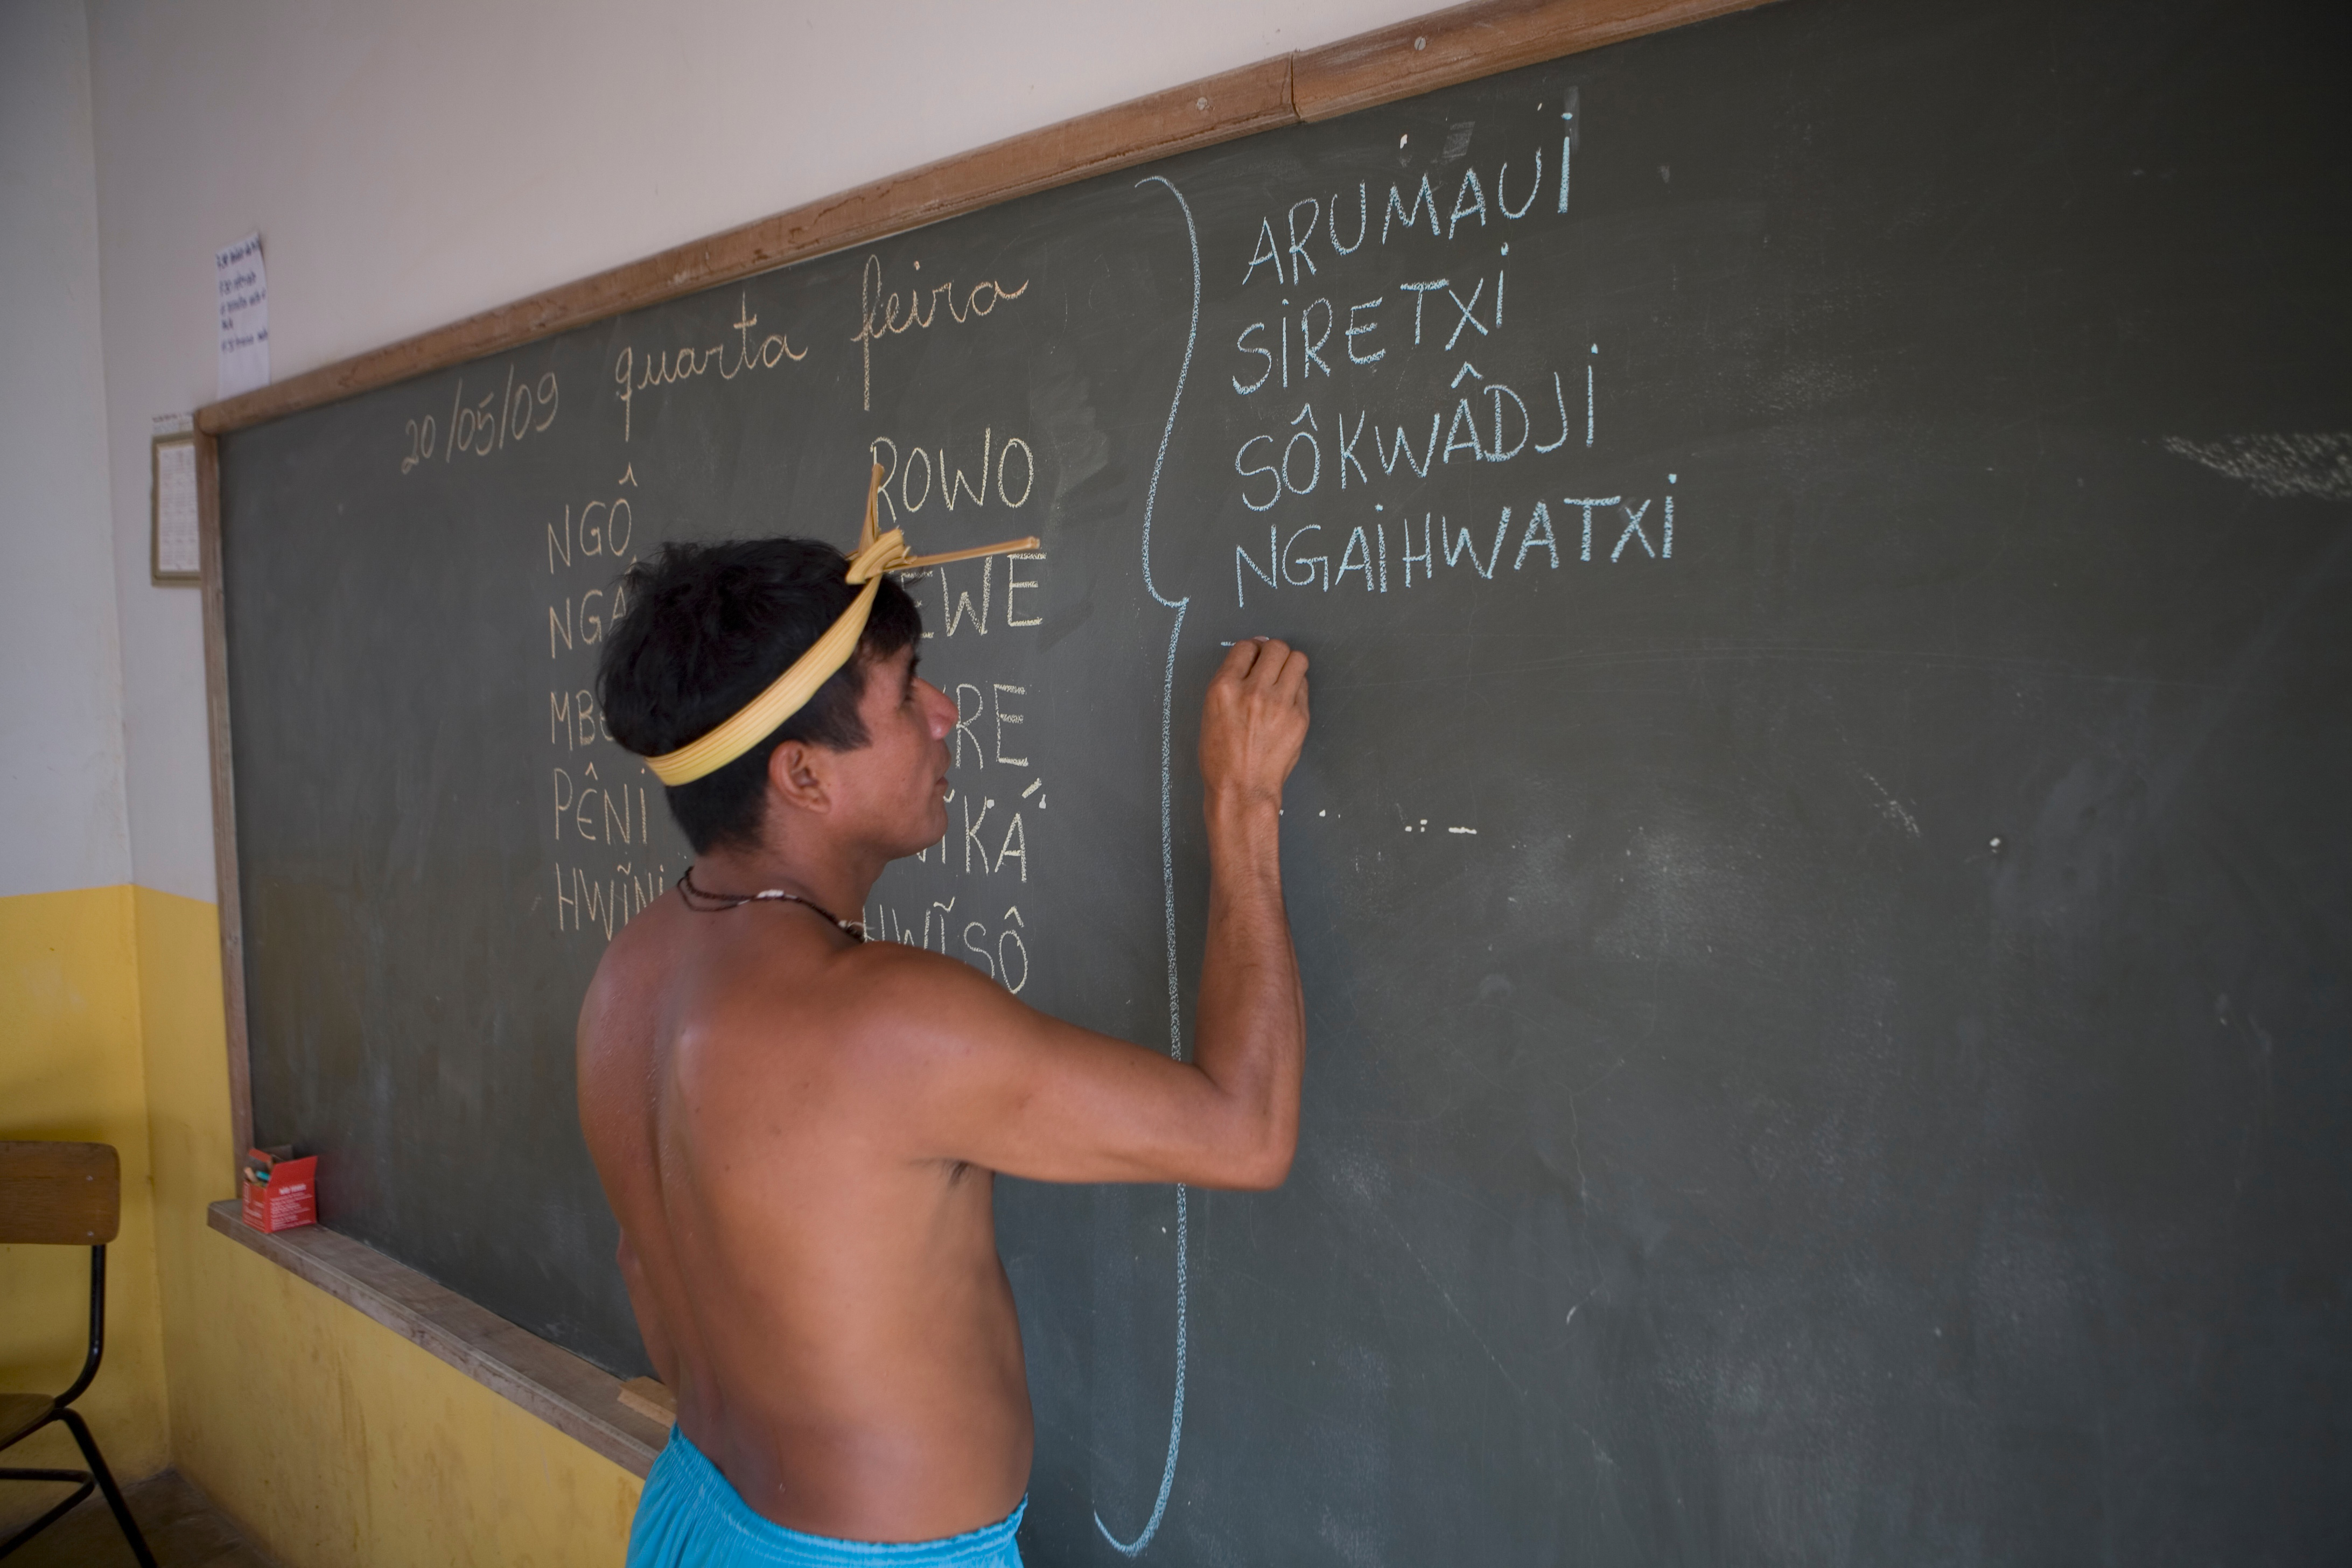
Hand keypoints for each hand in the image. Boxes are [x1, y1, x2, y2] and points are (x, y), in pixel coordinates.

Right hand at [1199, 638, 1309, 807]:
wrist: (1242, 788)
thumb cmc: (1221, 757)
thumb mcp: (1211, 713)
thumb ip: (1230, 683)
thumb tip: (1251, 659)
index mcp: (1224, 688)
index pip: (1245, 647)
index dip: (1251, 649)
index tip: (1254, 657)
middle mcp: (1252, 690)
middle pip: (1275, 647)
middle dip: (1273, 652)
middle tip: (1270, 665)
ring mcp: (1279, 703)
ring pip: (1297, 659)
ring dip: (1290, 663)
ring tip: (1283, 677)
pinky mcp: (1299, 716)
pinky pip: (1303, 685)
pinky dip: (1296, 687)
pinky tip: (1287, 700)